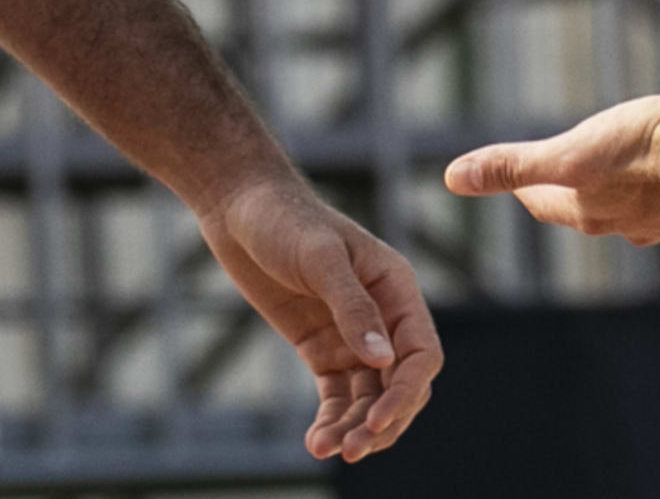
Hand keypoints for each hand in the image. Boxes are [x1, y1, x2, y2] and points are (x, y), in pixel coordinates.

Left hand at [194, 171, 441, 462]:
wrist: (239, 208)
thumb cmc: (285, 219)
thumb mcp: (320, 256)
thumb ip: (352, 307)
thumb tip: (384, 361)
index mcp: (396, 289)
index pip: (421, 354)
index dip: (406, 394)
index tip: (376, 423)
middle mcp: (382, 317)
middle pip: (399, 385)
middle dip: (381, 421)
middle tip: (351, 450)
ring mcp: (351, 336)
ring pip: (368, 398)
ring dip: (353, 428)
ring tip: (326, 449)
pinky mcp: (321, 348)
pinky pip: (336, 395)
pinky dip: (331, 420)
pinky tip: (316, 442)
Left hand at [446, 93, 659, 246]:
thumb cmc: (649, 149)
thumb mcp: (570, 153)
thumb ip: (513, 165)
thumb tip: (453, 177)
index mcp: (591, 211)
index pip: (546, 204)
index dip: (527, 190)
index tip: (518, 185)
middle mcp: (629, 224)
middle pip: (588, 211)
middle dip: (573, 196)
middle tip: (562, 178)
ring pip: (635, 208)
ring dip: (623, 194)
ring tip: (620, 177)